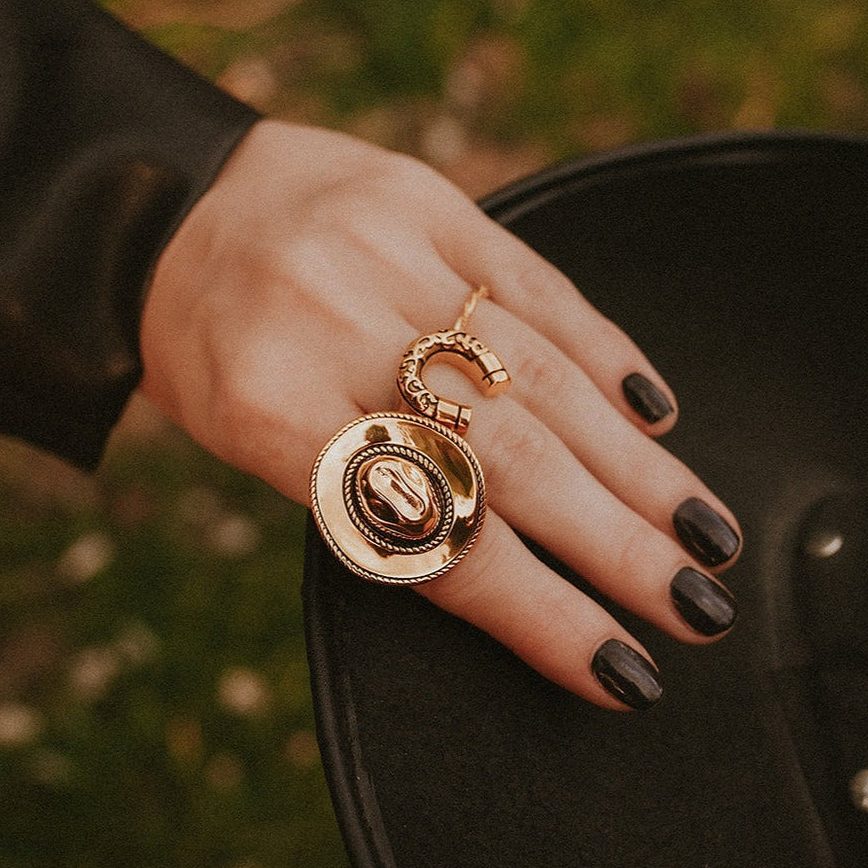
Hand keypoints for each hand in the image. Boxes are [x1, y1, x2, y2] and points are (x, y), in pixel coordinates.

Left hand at [139, 120, 740, 710]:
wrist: (161, 204)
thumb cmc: (206, 350)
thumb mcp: (246, 440)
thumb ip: (367, 494)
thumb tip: (508, 564)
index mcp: (271, 412)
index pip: (434, 540)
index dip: (538, 612)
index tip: (620, 668)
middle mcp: (336, 330)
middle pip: (508, 462)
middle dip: (617, 545)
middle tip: (699, 607)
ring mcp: (389, 255)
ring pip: (541, 377)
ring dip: (635, 464)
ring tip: (707, 531)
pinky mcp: (423, 199)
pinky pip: (534, 284)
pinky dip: (604, 351)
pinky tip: (656, 414)